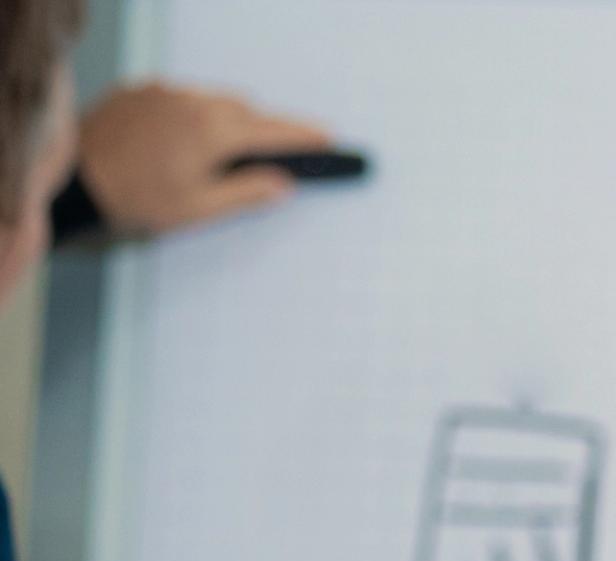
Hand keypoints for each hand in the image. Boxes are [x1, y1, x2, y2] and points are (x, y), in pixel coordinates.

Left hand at [70, 82, 335, 237]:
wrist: (76, 179)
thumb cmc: (138, 200)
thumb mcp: (200, 208)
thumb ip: (248, 192)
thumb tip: (284, 184)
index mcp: (213, 132)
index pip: (273, 131)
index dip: (304, 136)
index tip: (330, 137)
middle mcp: (193, 102)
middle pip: (246, 110)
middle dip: (265, 129)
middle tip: (280, 152)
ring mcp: (165, 92)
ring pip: (215, 99)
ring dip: (229, 120)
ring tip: (224, 150)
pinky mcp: (142, 90)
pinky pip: (183, 96)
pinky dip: (196, 112)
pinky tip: (185, 138)